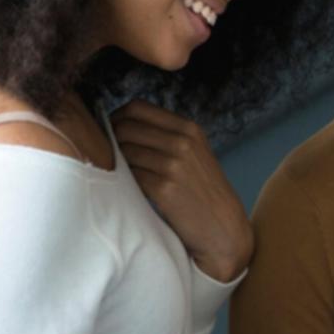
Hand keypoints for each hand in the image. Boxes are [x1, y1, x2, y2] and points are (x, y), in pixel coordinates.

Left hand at [110, 100, 252, 281]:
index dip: (117, 116)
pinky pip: (129, 175)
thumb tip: (119, 124)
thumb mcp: (194, 153)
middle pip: (126, 127)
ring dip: (117, 161)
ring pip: (124, 150)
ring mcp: (173, 165)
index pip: (137, 107)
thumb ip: (166, 135)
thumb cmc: (202, 190)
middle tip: (111, 155)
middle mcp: (182, 142)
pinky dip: (124, 179)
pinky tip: (130, 188)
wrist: (222, 226)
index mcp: (189, 128)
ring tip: (123, 174)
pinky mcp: (164, 188)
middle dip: (111, 139)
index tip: (112, 130)